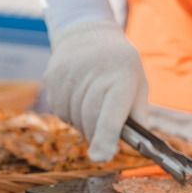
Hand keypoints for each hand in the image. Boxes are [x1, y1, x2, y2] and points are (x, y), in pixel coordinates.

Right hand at [43, 19, 147, 161]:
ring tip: (92, 107)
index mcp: (122, 76)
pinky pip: (60, 112)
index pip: (111, 114)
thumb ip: (138, 114)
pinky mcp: (53, 77)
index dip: (106, 138)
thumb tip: (134, 143)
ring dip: (83, 124)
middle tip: (104, 138)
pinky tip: (78, 100)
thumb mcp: (138, 83)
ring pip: (74, 118)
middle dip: (97, 135)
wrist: (88, 35)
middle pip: (90, 120)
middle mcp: (94, 73)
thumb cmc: (120, 66)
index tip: (102, 157)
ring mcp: (70, 74)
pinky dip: (71, 115)